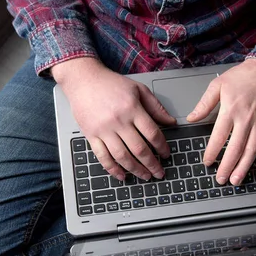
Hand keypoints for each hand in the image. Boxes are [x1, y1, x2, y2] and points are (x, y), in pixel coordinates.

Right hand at [52, 58, 175, 180]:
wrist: (83, 80)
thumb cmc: (111, 84)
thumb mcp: (138, 89)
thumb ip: (156, 107)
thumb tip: (171, 122)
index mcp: (132, 108)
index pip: (152, 133)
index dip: (162, 147)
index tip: (166, 154)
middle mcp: (118, 120)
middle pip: (139, 149)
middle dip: (152, 164)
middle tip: (159, 173)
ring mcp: (103, 129)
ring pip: (122, 156)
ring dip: (135, 170)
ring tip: (145, 176)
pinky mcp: (91, 135)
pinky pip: (102, 157)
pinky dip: (113, 169)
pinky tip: (122, 176)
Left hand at [187, 59, 255, 185]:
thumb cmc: (243, 76)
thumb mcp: (218, 85)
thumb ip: (204, 104)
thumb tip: (191, 118)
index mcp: (231, 110)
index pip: (219, 136)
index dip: (212, 152)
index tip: (206, 162)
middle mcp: (246, 119)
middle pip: (236, 148)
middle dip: (227, 166)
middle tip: (220, 179)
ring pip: (252, 150)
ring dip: (244, 168)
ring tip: (236, 180)